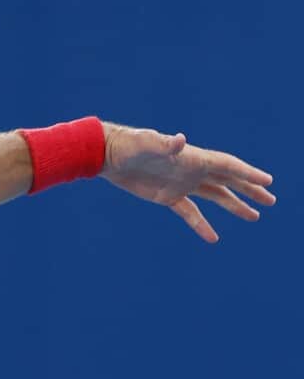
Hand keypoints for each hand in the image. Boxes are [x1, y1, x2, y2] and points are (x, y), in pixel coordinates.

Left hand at [100, 123, 275, 242]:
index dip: (248, 173)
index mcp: (193, 157)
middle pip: (228, 180)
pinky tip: (213, 238)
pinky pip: (189, 212)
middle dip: (250, 189)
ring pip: (215, 196)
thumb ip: (164, 144)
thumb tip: (180, 139)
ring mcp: (181, 183)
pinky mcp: (166, 196)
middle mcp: (192, 170)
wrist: (107, 155)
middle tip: (272, 200)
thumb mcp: (146, 144)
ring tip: (255, 217)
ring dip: (234, 205)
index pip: (227, 166)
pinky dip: (201, 224)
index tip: (268, 182)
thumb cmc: (128, 145)